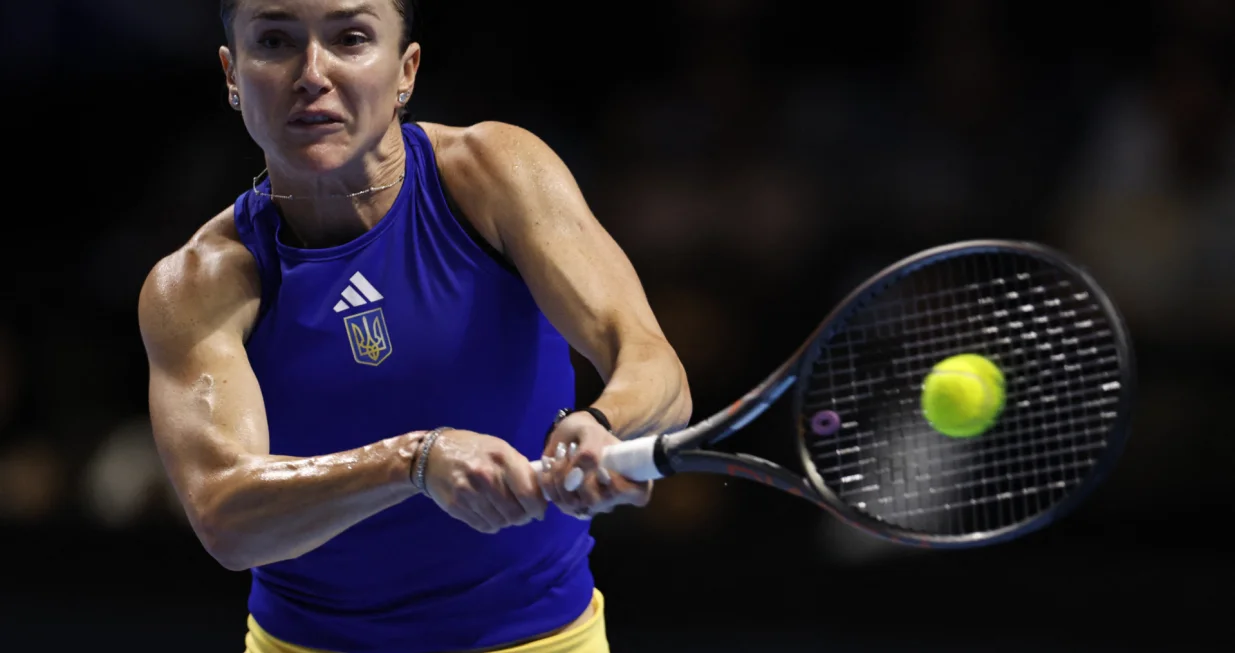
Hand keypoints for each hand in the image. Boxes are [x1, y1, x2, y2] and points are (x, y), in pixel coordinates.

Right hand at [422, 429, 547, 533]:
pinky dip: (491, 524)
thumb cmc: (473, 450)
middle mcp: (485, 476)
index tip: (539, 511)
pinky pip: (484, 526)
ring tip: (503, 510)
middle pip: (516, 513)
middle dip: (523, 517)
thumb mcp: (500, 449)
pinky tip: (489, 513)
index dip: (538, 508)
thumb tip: (541, 496)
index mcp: (501, 458)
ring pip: (501, 522)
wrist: (432, 454)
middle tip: (522, 513)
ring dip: (506, 521)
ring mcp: (469, 492)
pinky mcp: (456, 506)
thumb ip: (521, 470)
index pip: (528, 493)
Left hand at [539, 411, 652, 519]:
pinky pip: (559, 503)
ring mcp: (594, 505)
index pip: (637, 495)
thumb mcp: (591, 432)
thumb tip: (578, 475)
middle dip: (578, 477)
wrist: (570, 436)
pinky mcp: (573, 507)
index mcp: (633, 478)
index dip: (620, 487)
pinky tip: (550, 466)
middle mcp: (615, 498)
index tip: (603, 468)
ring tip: (560, 455)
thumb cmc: (588, 432)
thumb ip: (589, 450)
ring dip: (559, 478)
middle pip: (597, 502)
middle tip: (571, 451)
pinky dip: (549, 483)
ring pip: (574, 505)